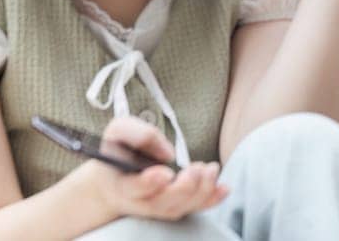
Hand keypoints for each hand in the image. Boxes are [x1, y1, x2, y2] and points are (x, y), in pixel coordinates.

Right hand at [84, 115, 226, 222]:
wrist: (115, 176)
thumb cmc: (119, 149)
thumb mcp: (119, 130)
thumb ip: (138, 134)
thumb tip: (168, 154)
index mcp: (119, 182)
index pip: (133, 188)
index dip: (149, 183)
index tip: (165, 173)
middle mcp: (138, 200)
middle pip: (161, 203)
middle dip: (183, 187)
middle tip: (195, 168)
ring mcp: (157, 207)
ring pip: (180, 207)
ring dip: (200, 191)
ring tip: (211, 169)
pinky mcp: (173, 206)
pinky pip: (193, 208)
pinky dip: (210, 200)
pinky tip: (223, 188)